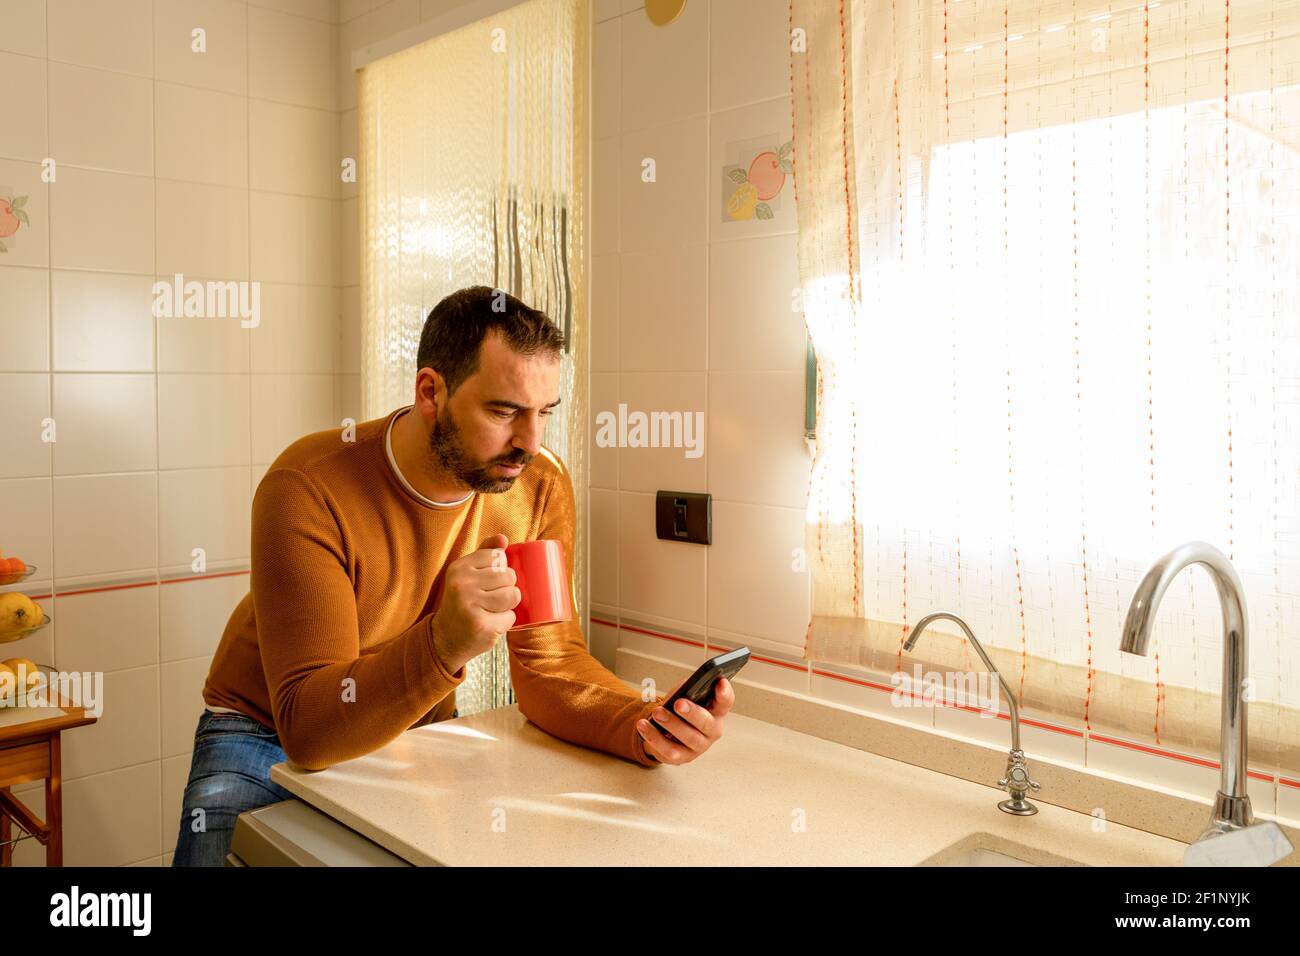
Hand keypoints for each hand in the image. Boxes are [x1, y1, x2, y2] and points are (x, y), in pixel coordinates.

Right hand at [431, 534, 519, 672]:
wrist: (446, 637)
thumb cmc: (463, 602)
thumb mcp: (467, 574)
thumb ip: (485, 554)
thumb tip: (503, 538)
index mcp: (459, 567)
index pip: (499, 557)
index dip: (500, 570)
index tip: (485, 583)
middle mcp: (461, 584)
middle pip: (509, 576)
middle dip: (506, 588)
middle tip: (488, 600)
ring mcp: (470, 605)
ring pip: (513, 595)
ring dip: (508, 606)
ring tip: (491, 611)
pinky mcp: (481, 625)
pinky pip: (511, 617)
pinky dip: (505, 622)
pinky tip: (489, 624)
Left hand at [635, 677, 733, 764]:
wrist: (668, 732)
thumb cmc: (681, 709)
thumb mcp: (686, 695)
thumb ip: (688, 690)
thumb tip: (684, 690)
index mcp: (716, 712)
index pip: (725, 702)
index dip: (724, 693)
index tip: (720, 681)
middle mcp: (712, 731)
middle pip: (706, 723)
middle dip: (692, 713)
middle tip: (678, 703)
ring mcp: (699, 747)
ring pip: (688, 738)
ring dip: (672, 725)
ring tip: (657, 713)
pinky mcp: (683, 758)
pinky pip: (668, 750)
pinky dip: (654, 737)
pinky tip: (643, 725)